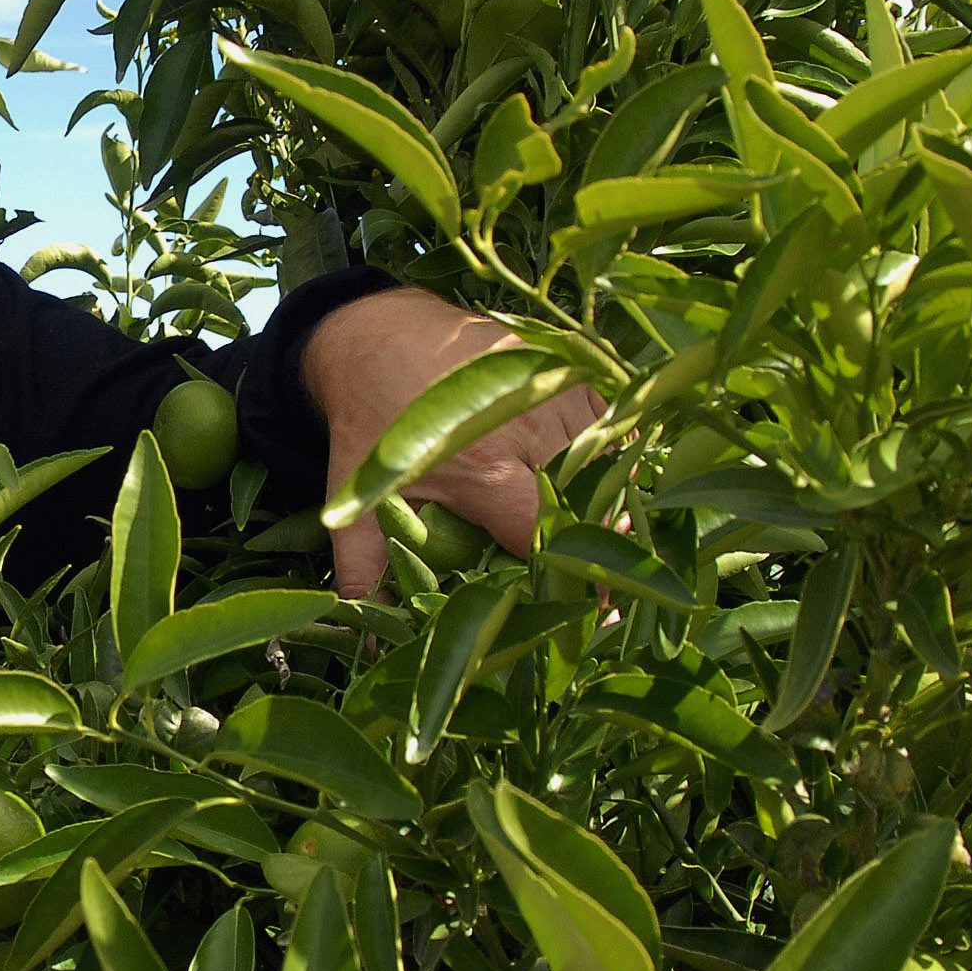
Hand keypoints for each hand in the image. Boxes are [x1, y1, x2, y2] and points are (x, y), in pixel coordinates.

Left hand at [300, 289, 600, 599]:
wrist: (375, 333)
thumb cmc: (371, 419)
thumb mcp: (362, 495)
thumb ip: (366, 568)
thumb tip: (366, 637)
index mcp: (488, 467)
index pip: (552, 536)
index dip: (569, 575)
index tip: (588, 611)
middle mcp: (533, 425)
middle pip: (591, 501)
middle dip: (595, 541)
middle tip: (593, 578)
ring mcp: (556, 387)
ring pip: (609, 459)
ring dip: (606, 496)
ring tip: (595, 533)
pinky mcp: (567, 366)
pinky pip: (609, 421)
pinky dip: (607, 453)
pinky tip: (591, 480)